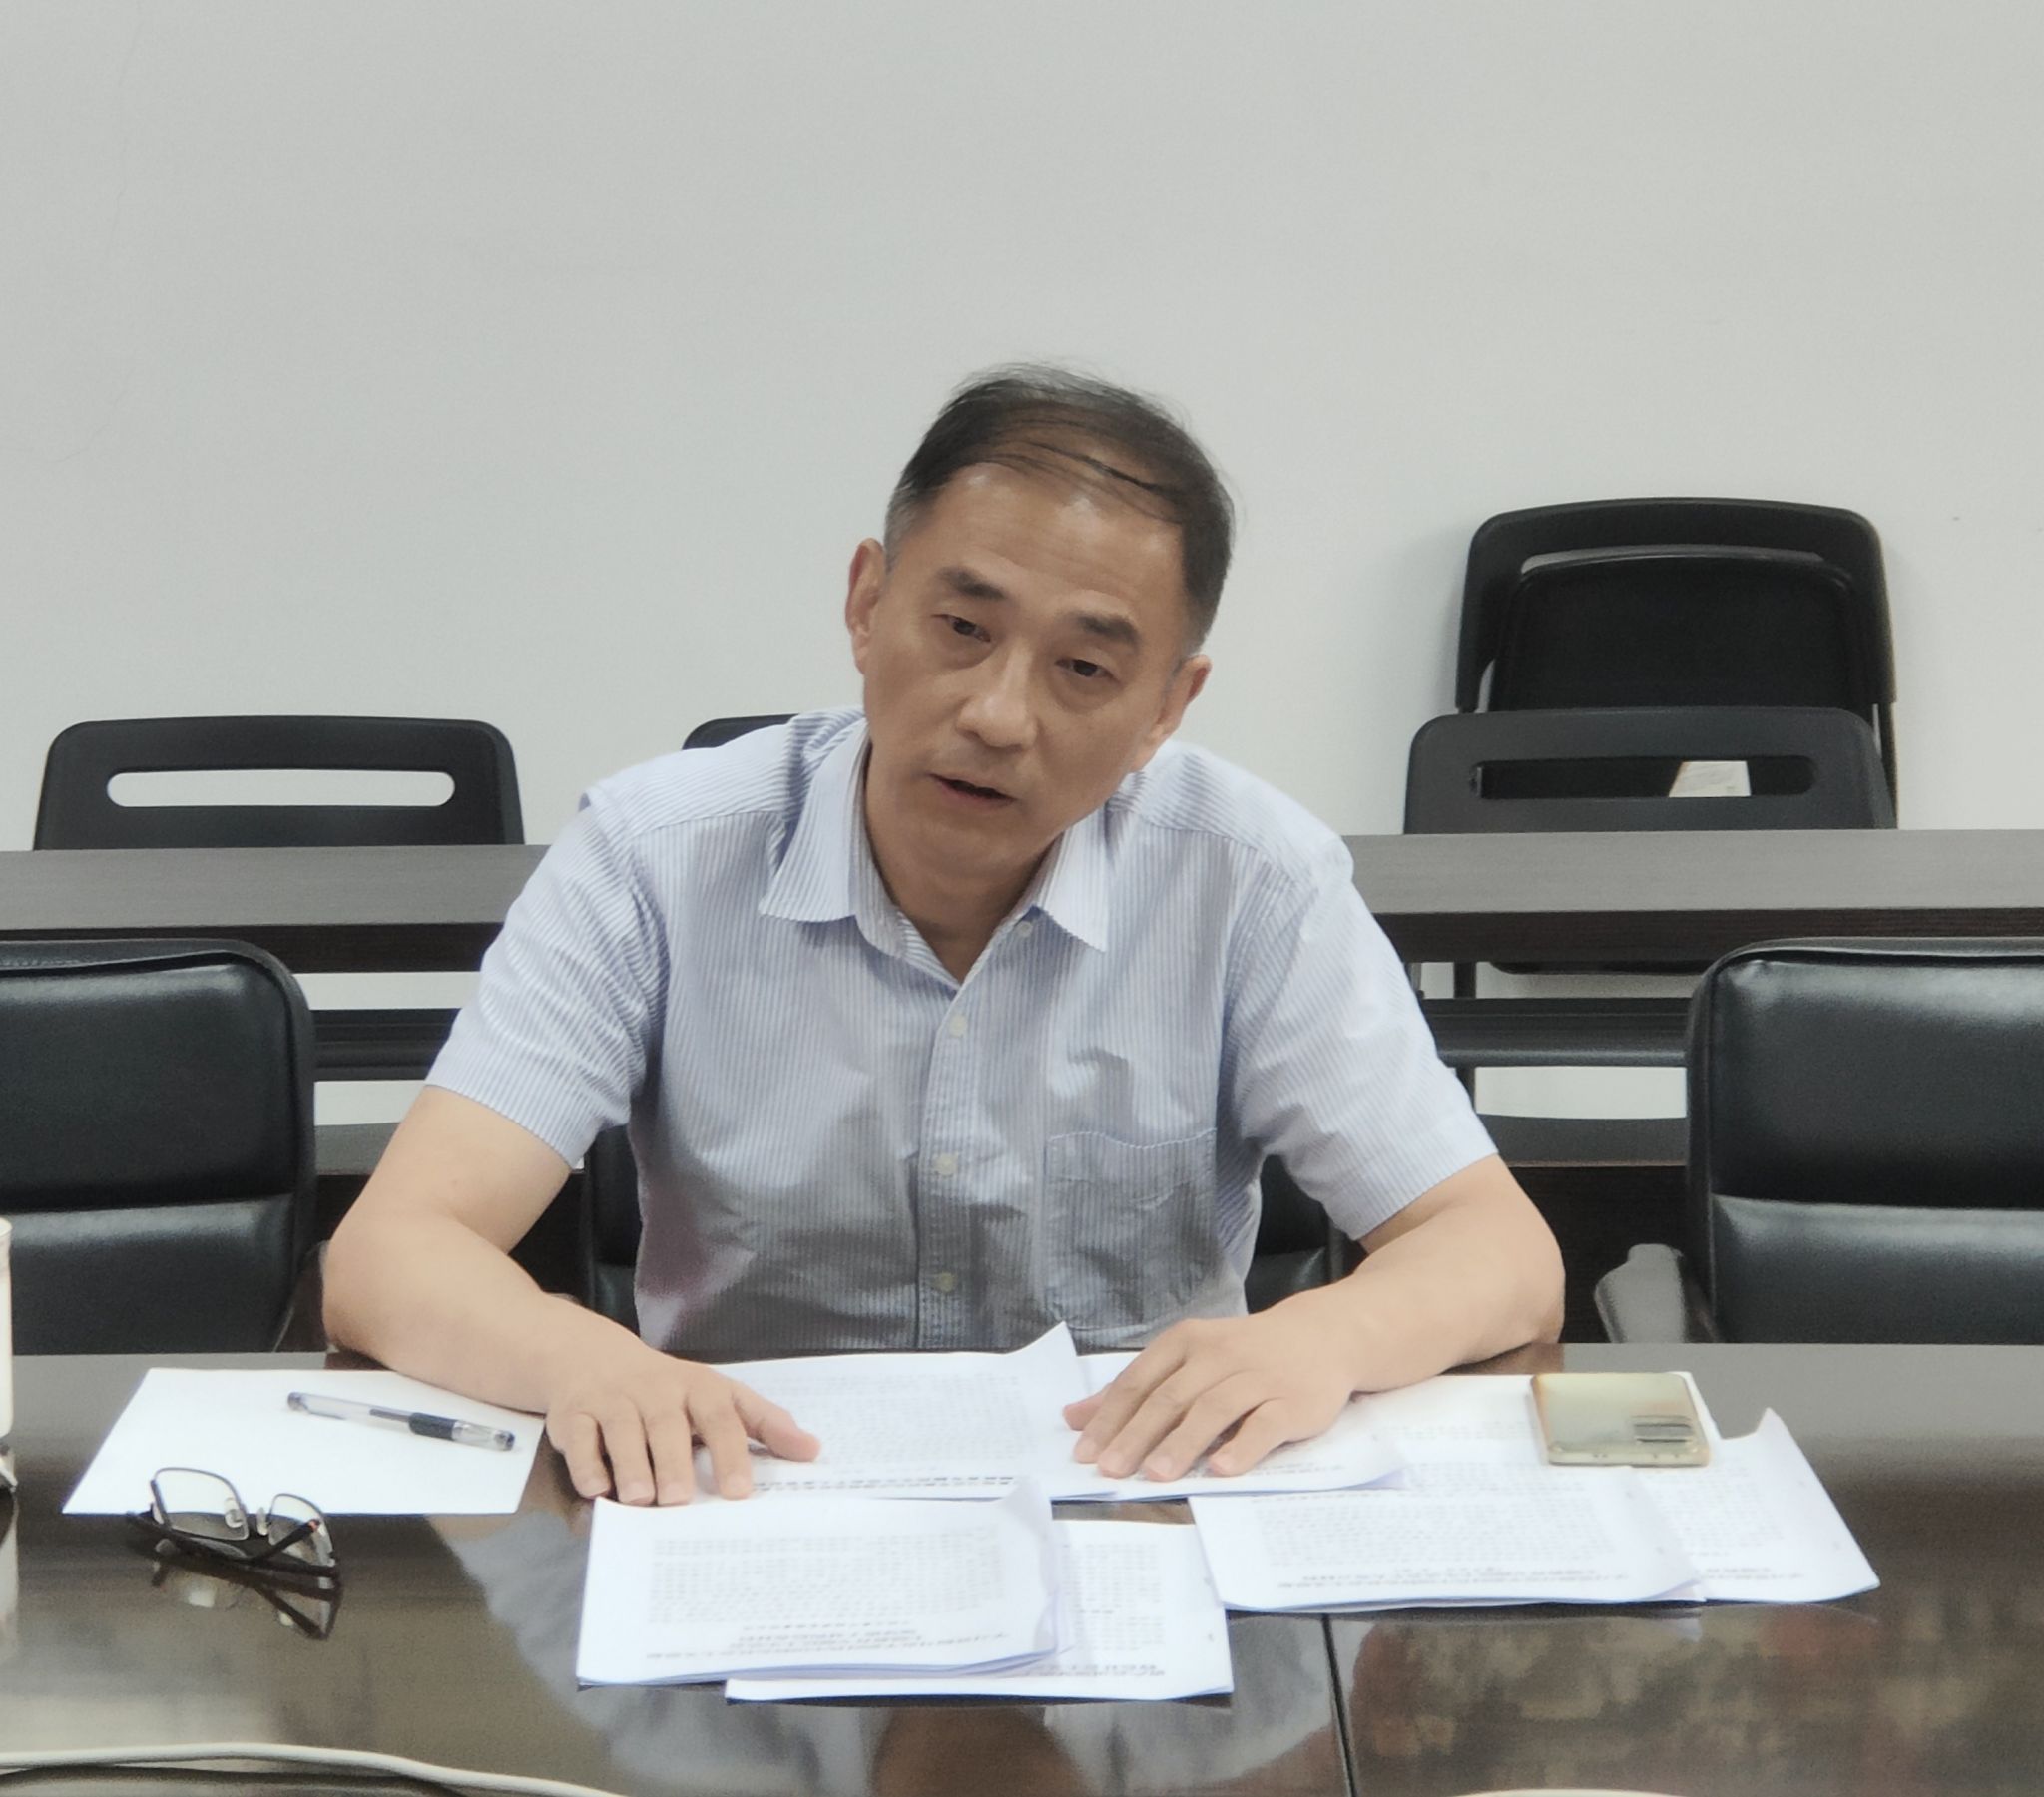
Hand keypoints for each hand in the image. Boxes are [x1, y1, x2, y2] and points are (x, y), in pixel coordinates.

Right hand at [542, 1337, 818, 1505]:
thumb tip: (812, 1450)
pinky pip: (578, 1437)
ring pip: (621, 1430)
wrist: (591, 1356)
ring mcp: (612, 1400)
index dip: (730, 1451)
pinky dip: (585, 1462)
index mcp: (697, 1387)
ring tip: (641, 1499)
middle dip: (672, 1461)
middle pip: (666, 1424)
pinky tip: (596, 1488)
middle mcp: (655, 1390)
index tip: (740, 1492)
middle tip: (679, 1499)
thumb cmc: (668, 1389)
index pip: (719, 1415)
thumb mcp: (718, 1395)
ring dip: (630, 1464)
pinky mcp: (573, 1414)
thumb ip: (763, 1423)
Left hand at [1062, 1298, 1356, 1480]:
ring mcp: (1257, 1378)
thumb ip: (1136, 1387)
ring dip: (1182, 1443)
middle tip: (1110, 1469)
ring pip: (1213, 1410)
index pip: (1139, 1381)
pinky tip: (1221, 1468)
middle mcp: (1218, 1356)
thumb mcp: (1187, 1358)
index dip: (1110, 1418)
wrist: (1322, 1336)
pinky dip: (1242, 1447)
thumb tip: (1075, 1417)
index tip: (1084, 1453)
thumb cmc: (1244, 1353)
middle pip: (1170, 1398)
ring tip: (1155, 1475)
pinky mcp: (1291, 1402)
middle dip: (1136, 1435)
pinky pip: (1264, 1425)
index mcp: (1186, 1342)